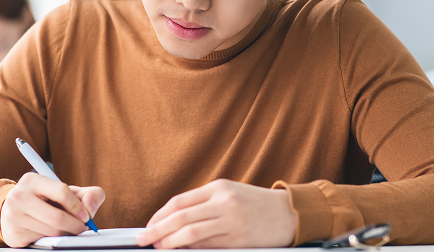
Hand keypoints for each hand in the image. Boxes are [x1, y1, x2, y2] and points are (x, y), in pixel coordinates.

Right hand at [0, 172, 104, 246]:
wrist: (14, 211)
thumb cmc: (44, 200)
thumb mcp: (65, 191)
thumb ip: (87, 194)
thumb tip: (91, 209)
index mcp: (32, 180)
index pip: (62, 192)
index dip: (78, 207)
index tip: (86, 215)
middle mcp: (19, 196)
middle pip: (58, 217)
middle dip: (76, 226)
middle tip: (82, 228)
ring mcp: (14, 216)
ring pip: (52, 232)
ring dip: (65, 233)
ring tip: (67, 229)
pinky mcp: (14, 234)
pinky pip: (42, 241)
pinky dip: (52, 239)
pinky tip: (50, 232)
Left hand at [135, 179, 297, 248]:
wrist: (290, 213)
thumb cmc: (257, 204)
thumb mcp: (230, 193)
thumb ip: (203, 204)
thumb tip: (173, 221)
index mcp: (218, 188)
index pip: (179, 202)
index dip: (160, 215)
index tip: (149, 226)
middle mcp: (223, 203)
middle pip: (180, 218)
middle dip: (157, 230)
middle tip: (144, 239)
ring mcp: (231, 222)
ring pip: (191, 234)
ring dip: (171, 243)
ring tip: (160, 248)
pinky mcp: (239, 240)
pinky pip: (208, 246)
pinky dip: (192, 250)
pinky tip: (183, 251)